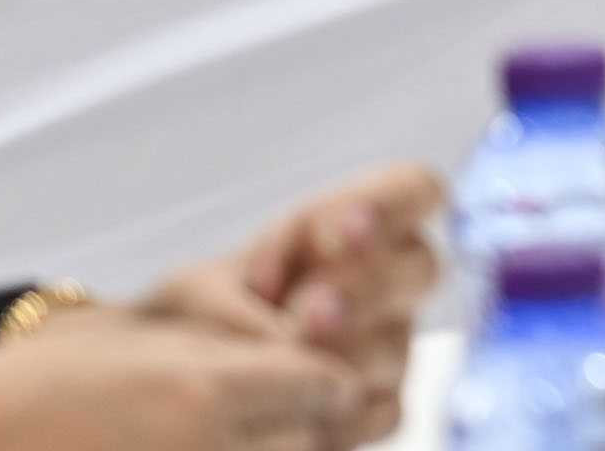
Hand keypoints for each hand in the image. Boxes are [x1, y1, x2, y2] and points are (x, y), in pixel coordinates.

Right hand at [0, 320, 371, 450]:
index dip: (315, 374)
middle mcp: (204, 450)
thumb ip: (219, 347)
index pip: (320, 383)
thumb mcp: (131, 340)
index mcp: (201, 389)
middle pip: (306, 440)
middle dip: (295, 423)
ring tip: (207, 436)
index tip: (303, 372)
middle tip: (260, 412)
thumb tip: (289, 353)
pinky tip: (179, 449)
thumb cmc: (17, 388)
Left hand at [195, 168, 446, 427]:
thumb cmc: (197, 323)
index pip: (414, 190)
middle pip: (421, 268)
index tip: (343, 234)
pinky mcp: (377, 408)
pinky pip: (382, 411)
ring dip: (343, 355)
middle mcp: (385, 283)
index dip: (393, 205)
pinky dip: (338, 414)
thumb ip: (229, 297)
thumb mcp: (190, 294)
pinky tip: (295, 414)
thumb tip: (282, 334)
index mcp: (352, 229)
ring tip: (287, 364)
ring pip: (397, 346)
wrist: (183, 391)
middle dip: (366, 287)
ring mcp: (387, 348)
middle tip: (311, 310)